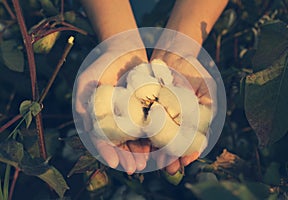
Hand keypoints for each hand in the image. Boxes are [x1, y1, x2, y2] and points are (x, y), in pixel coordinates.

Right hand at [75, 48, 151, 173]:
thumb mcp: (88, 77)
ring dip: (141, 152)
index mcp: (99, 117)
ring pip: (136, 139)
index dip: (106, 152)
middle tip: (134, 169)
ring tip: (147, 163)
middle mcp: (115, 120)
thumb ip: (83, 97)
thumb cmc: (102, 63)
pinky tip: (160, 146)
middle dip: (126, 157)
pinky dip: (154, 136)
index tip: (114, 163)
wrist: (123, 49)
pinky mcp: (146, 108)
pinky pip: (150, 125)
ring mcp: (131, 115)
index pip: (101, 139)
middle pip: (120, 144)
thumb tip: (83, 119)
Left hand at [150, 50, 211, 174]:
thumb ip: (207, 103)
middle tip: (169, 170)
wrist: (172, 54)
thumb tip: (206, 126)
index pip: (192, 140)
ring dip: (157, 152)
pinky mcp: (145, 109)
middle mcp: (176, 121)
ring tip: (155, 165)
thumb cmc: (193, 69)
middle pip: (174, 143)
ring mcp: (160, 116)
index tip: (186, 161)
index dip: (190, 151)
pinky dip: (143, 136)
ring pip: (158, 138)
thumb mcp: (205, 83)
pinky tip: (141, 147)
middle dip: (172, 157)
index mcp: (192, 120)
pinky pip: (144, 125)